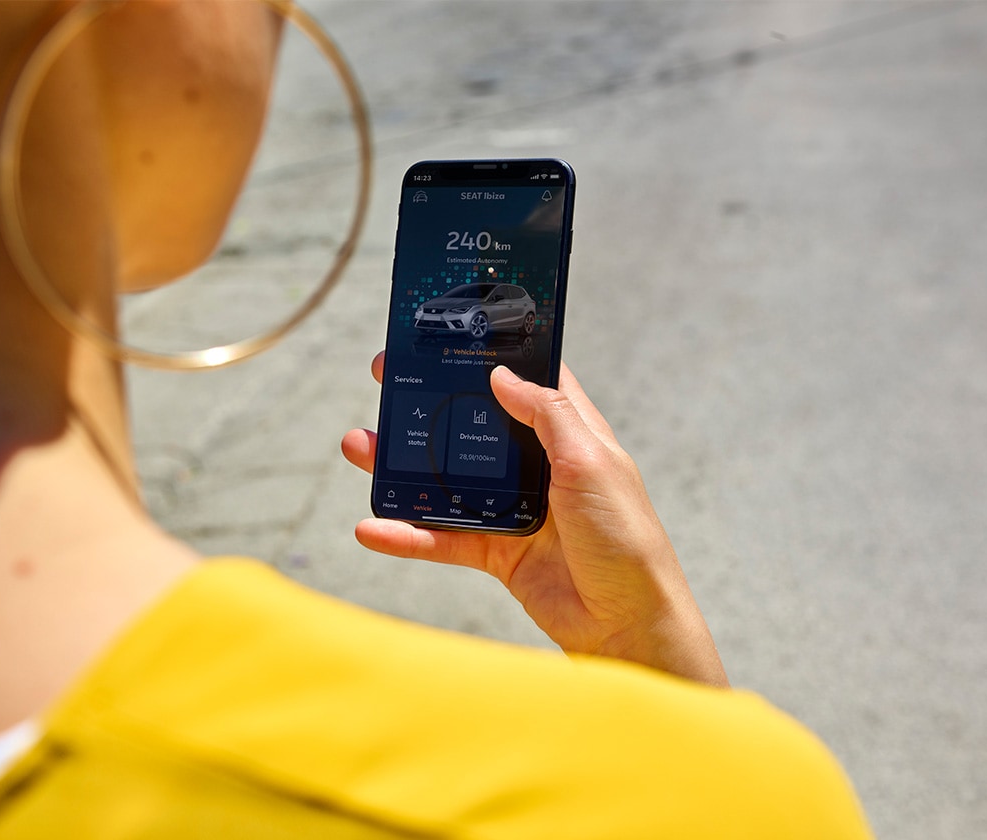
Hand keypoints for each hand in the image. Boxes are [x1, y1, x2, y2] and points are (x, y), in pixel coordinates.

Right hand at [341, 354, 727, 686]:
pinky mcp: (498, 551)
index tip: (445, 340)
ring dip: (403, 466)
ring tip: (359, 446)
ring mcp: (514, 508)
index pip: (524, 381)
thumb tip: (503, 375)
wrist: (627, 624)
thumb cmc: (627, 540)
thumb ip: (548, 415)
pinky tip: (373, 526)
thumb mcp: (592, 462)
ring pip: (447, 479)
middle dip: (429, 403)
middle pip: (472, 425)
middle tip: (388, 381)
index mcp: (568, 434)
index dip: (488, 357)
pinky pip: (443, 538)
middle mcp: (538, 466)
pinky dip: (408, 535)